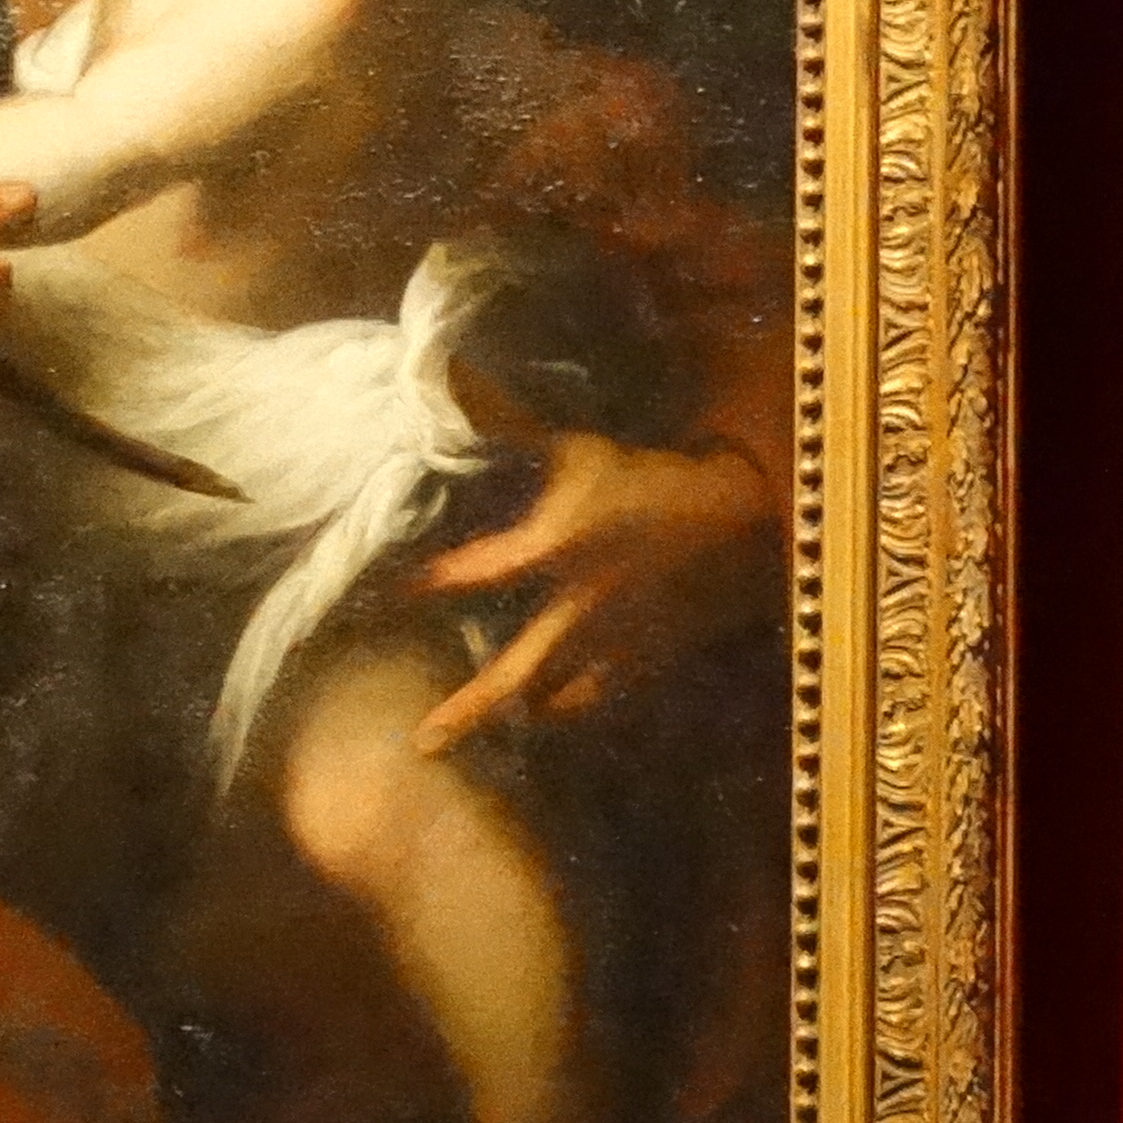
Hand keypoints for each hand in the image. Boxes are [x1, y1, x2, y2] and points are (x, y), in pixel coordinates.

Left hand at [408, 423, 778, 754]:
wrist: (741, 518)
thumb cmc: (650, 478)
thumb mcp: (579, 449)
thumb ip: (509, 425)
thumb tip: (449, 377)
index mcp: (556, 550)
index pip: (472, 575)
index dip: (423, 586)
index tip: (381, 597)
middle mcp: (578, 609)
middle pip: (514, 676)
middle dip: (467, 711)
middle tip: (422, 744)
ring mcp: (615, 645)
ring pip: (558, 703)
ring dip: (518, 718)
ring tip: (486, 735)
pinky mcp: (647, 663)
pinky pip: (600, 701)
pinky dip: (570, 712)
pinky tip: (549, 718)